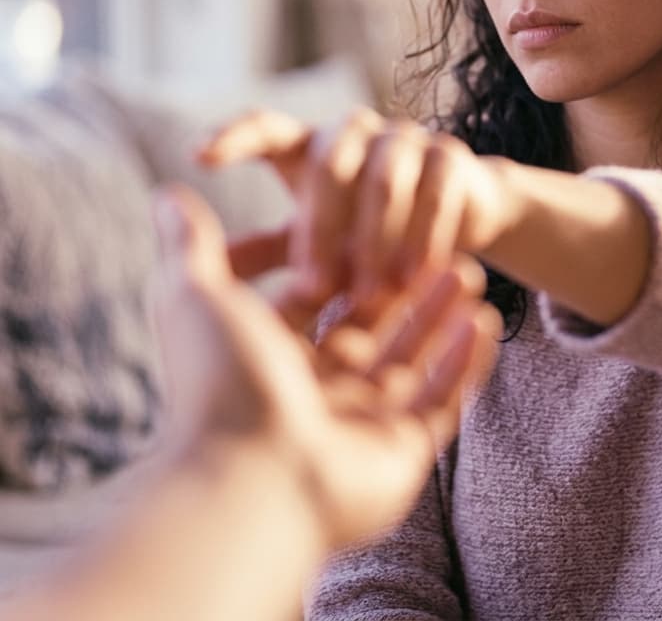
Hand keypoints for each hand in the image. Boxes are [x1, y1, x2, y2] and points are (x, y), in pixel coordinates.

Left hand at [154, 184, 500, 549]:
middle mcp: (318, 398)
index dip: (355, 266)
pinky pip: (441, 402)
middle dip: (409, 291)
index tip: (382, 230)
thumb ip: (191, 244)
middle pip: (375, 334)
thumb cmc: (220, 383)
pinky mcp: (400, 458)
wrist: (248, 478)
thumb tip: (170, 192)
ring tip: (470, 273)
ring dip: (441, 320)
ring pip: (413, 365)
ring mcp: (362, 431)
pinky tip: (483, 322)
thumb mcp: (196, 296)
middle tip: (439, 249)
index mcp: (274, 363)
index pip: (325, 305)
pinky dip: (463, 365)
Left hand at [198, 107, 515, 306]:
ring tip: (370, 297)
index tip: (199, 157)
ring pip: (384, 180)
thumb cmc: (357, 247)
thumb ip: (253, 249)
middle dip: (322, 228)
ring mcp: (405, 140)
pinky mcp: (451, 160)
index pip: (266, 128)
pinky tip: (415, 281)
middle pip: (329, 163)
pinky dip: (423, 240)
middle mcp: (353, 134)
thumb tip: (174, 225)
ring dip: (376, 242)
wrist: (445, 241)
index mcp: (306, 149)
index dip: (234, 138)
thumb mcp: (304, 248)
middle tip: (316, 288)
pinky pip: (435, 194)